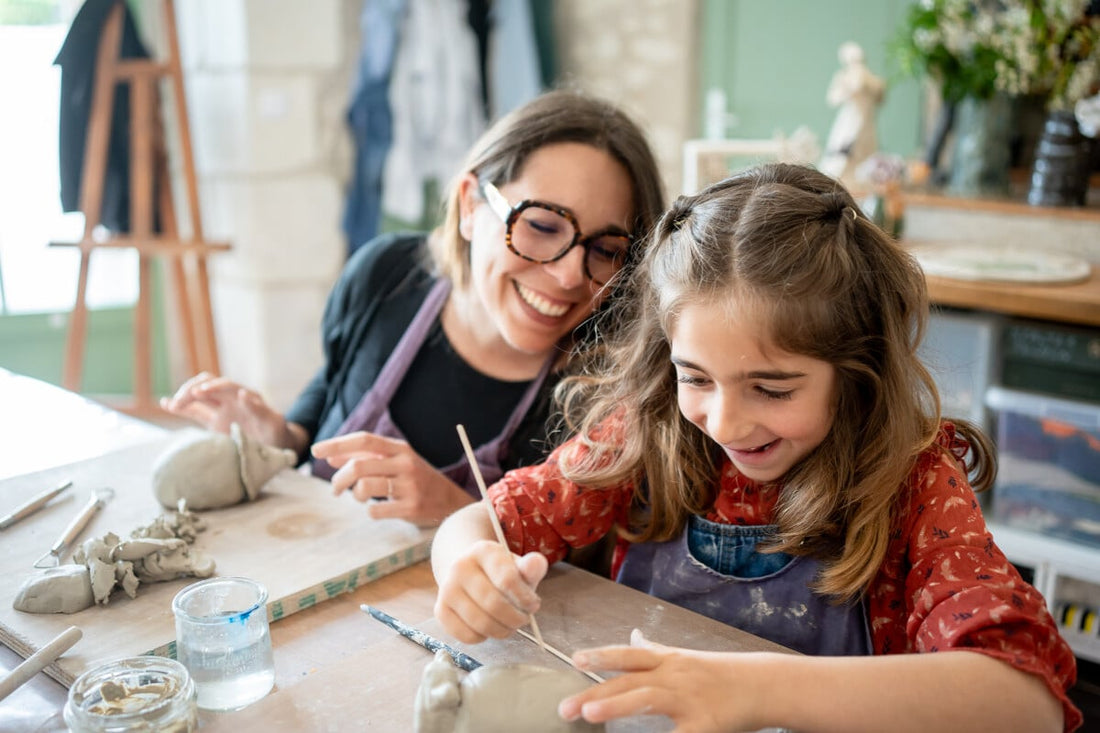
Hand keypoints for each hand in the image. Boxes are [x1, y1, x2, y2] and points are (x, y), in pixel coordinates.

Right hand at [159, 372, 294, 449]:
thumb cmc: (277, 433)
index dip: (213, 386)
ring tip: (171, 404)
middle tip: (181, 400)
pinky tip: (166, 404)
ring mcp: (221, 410)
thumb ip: (260, 409)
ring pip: (198, 397)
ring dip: (184, 397)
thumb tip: (243, 393)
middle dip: (193, 389)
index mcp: (246, 396)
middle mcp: (231, 399)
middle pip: (207, 385)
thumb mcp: (274, 422)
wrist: (277, 446)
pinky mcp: (214, 422)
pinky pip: (195, 411)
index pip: (226, 385)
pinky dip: (181, 407)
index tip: (201, 392)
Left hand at [310, 432, 475, 524]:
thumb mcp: (394, 462)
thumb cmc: (415, 478)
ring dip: (355, 495)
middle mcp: (405, 464)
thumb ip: (364, 458)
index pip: (364, 441)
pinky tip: (378, 508)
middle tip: (335, 490)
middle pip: (358, 466)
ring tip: (361, 498)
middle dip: (339, 479)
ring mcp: (409, 486)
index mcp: (400, 449)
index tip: (316, 451)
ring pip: (364, 488)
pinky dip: (370, 511)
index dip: (337, 444)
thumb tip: (331, 456)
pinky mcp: (411, 507)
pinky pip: (376, 510)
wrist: (450, 500)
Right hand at [434, 539, 546, 643]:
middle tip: (523, 619)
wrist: (468, 572)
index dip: (525, 598)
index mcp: (483, 550)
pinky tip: (490, 627)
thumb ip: (531, 567)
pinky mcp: (441, 610)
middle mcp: (460, 567)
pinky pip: (467, 635)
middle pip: (494, 604)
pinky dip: (484, 637)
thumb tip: (537, 563)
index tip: (533, 604)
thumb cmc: (499, 572)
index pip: (507, 580)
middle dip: (516, 618)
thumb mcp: (518, 566)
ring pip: (481, 623)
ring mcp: (446, 589)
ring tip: (510, 624)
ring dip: (503, 630)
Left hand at [560, 630, 768, 732]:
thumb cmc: (721, 674)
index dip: (602, 655)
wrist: (764, 685)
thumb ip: (655, 651)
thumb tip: (633, 636)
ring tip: (589, 714)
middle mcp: (674, 676)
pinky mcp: (705, 725)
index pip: (629, 655)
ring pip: (647, 699)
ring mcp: (689, 700)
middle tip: (564, 708)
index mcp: (668, 660)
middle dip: (595, 692)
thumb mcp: (685, 657)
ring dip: (616, 705)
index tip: (575, 658)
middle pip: (629, 680)